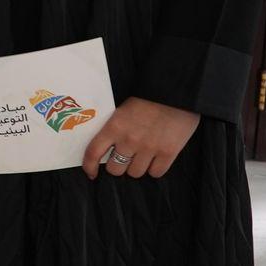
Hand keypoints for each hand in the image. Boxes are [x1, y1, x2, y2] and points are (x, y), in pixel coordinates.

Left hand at [82, 97, 200, 179]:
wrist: (175, 92)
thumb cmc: (147, 98)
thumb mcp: (123, 109)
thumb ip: (114, 127)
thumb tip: (107, 145)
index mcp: (114, 126)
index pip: (94, 152)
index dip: (89, 166)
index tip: (91, 173)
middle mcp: (129, 140)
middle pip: (115, 169)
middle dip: (118, 166)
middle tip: (124, 159)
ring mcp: (149, 148)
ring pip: (135, 173)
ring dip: (137, 167)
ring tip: (142, 157)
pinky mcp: (168, 152)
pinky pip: (156, 173)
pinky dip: (155, 169)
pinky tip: (156, 159)